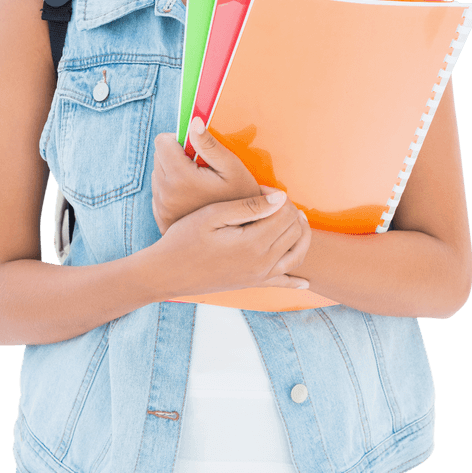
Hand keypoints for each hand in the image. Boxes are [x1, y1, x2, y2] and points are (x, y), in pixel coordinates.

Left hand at [152, 117, 260, 234]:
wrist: (238, 242)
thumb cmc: (241, 200)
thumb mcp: (233, 169)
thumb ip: (210, 144)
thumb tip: (194, 121)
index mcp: (179, 177)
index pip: (162, 142)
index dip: (180, 139)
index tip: (196, 150)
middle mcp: (164, 193)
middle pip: (158, 157)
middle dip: (176, 156)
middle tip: (201, 168)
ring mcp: (161, 209)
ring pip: (158, 175)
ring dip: (173, 173)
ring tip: (198, 185)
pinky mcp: (162, 220)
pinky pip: (159, 194)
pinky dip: (172, 191)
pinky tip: (193, 199)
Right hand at [157, 188, 311, 294]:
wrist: (166, 272)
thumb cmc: (184, 239)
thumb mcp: (213, 214)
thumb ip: (250, 206)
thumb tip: (282, 197)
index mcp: (253, 242)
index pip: (285, 213)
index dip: (278, 196)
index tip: (260, 188)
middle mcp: (262, 262)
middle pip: (294, 230)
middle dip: (289, 210)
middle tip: (272, 200)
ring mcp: (260, 276)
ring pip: (297, 254)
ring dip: (301, 235)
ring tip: (295, 220)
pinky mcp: (253, 284)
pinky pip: (283, 282)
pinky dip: (296, 280)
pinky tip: (305, 282)